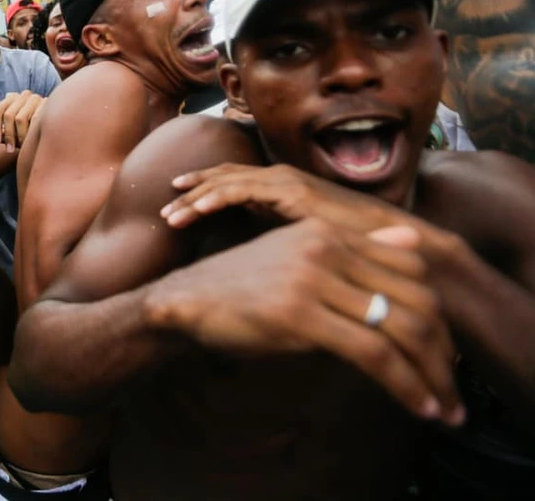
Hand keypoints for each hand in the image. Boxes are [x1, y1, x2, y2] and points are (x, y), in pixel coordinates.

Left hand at [0, 90, 46, 151]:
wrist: (48, 131)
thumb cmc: (23, 132)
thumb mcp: (5, 132)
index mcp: (12, 97)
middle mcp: (24, 95)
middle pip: (8, 115)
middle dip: (8, 134)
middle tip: (10, 149)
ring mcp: (37, 99)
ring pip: (20, 118)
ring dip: (20, 135)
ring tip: (22, 145)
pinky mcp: (48, 106)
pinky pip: (35, 120)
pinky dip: (31, 133)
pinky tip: (32, 140)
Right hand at [148, 219, 462, 424]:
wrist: (185, 301)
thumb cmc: (241, 288)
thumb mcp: (298, 258)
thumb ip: (354, 251)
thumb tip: (410, 238)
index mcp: (326, 232)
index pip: (411, 267)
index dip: (438, 314)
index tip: (444, 354)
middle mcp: (325, 247)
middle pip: (415, 298)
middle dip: (443, 352)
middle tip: (454, 389)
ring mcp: (312, 278)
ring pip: (400, 328)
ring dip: (432, 375)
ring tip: (444, 407)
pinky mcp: (300, 314)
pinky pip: (373, 353)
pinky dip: (405, 384)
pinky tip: (417, 405)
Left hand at [162, 163, 398, 231]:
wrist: (394, 244)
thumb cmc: (356, 248)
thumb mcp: (306, 241)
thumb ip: (280, 236)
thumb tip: (256, 252)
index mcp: (283, 188)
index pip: (233, 184)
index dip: (202, 191)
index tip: (176, 204)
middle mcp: (281, 179)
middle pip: (222, 179)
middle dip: (190, 191)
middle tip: (162, 208)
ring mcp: (285, 182)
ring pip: (225, 183)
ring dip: (194, 198)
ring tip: (168, 216)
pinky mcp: (290, 193)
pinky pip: (242, 191)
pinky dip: (214, 198)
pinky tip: (194, 211)